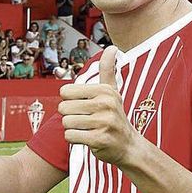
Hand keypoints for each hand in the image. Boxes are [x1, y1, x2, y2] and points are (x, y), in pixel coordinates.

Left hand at [58, 45, 138, 165]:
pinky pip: (70, 136)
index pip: (65, 92)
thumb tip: (112, 47)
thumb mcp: (112, 91)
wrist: (128, 146)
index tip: (83, 106)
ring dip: (72, 128)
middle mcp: (106, 104)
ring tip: (86, 128)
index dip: (69, 101)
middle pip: (64, 108)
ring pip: (66, 122)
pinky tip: (87, 138)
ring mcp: (104, 122)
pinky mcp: (99, 139)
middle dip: (70, 116)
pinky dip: (74, 139)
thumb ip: (108, 69)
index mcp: (104, 90)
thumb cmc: (115, 116)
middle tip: (85, 120)